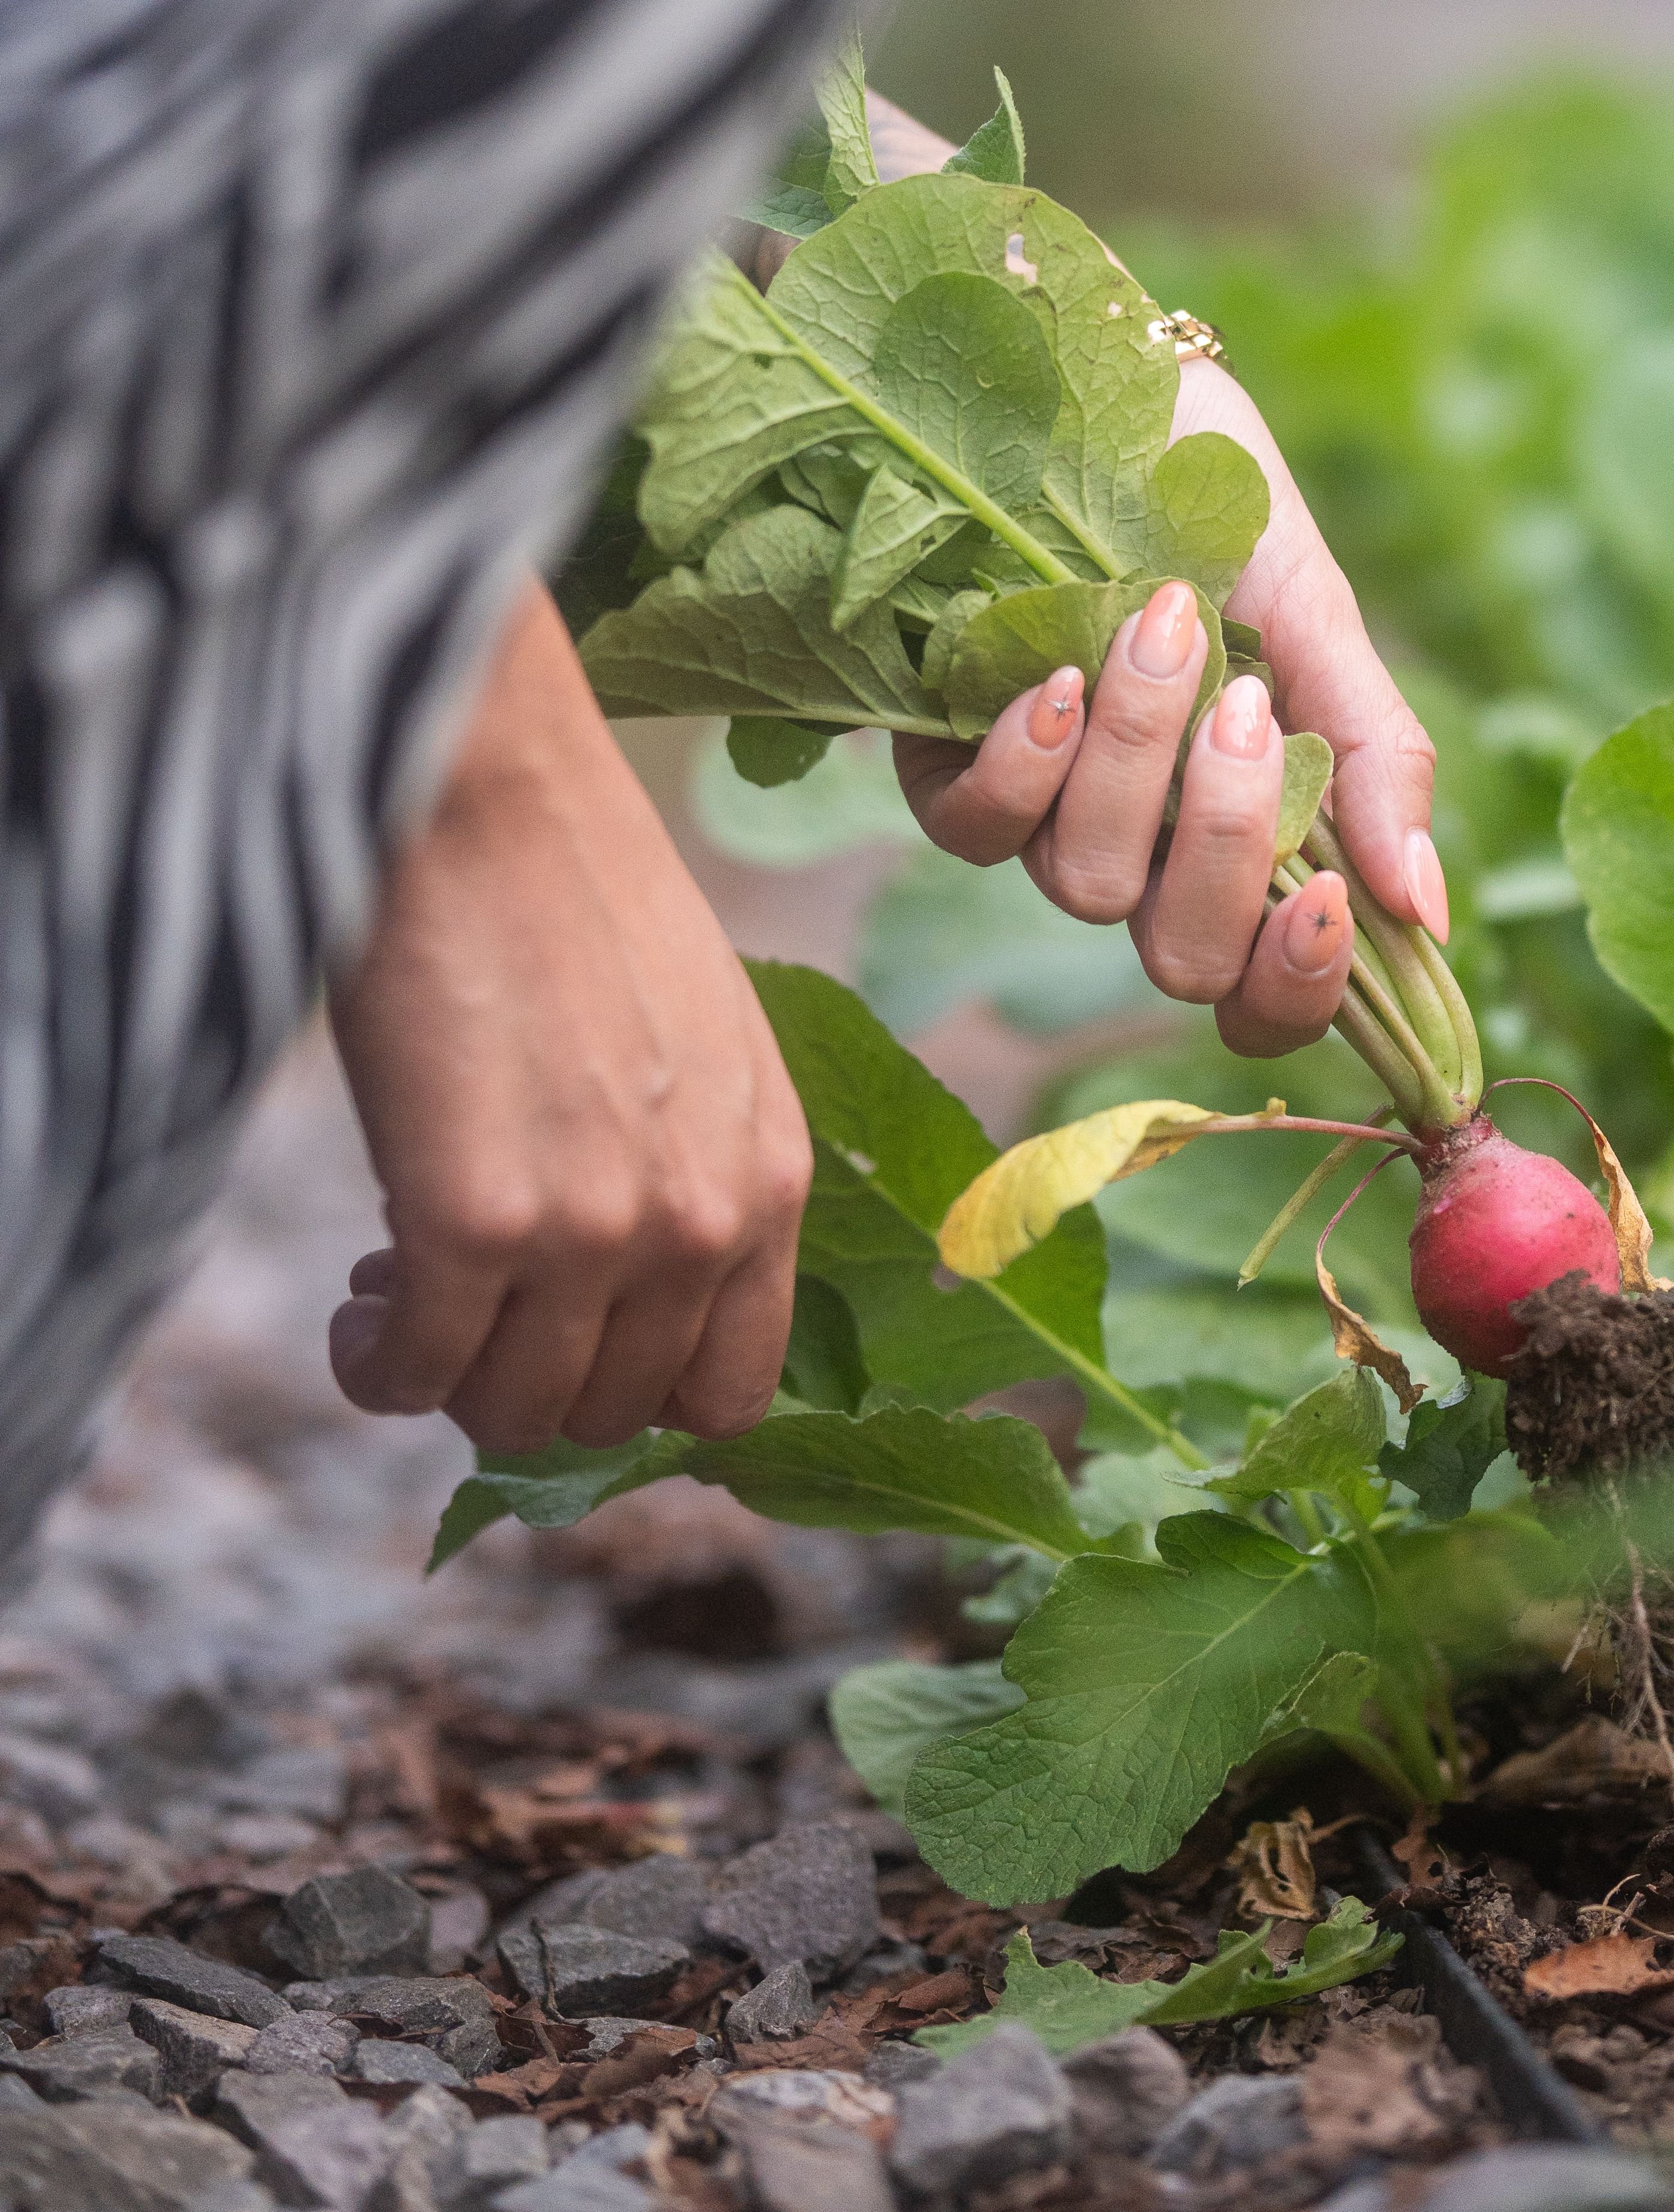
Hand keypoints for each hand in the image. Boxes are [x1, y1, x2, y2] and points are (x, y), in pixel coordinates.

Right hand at [327, 586, 811, 1451]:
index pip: (728, 1392)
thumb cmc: (581, 898)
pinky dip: (376, 1363)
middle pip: (606, 1414)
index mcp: (773, 1176)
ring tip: (403, 1287)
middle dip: (525, 1377)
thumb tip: (615, 1296)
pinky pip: (417, 1375)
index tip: (566, 1342)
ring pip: (511, 1412)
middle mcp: (702, 1222)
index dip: (632, 1391)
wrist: (494, 797)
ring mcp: (594, 1233)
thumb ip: (691, 1172)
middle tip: (466, 1302)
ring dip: (447, 1376)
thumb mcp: (700, 1047)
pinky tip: (362, 1305)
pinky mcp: (474, 1224)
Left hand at [895, 359, 1440, 1062]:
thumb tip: (1427, 913)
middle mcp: (1145, 843)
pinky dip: (1024, 765)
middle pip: (1183, 956)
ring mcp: (1042, 809)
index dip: (1298, 987)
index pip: (1269, 990)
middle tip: (1245, 706)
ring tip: (1158, 625)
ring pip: (1085, 885)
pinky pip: (975, 827)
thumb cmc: (1215, 488)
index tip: (1328, 898)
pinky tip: (1055, 676)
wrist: (1088, 368)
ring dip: (1133, 761)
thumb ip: (1376, 756)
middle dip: (1223, 846)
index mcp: (1249, 823)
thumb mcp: (1317, 609)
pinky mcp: (938, 759)